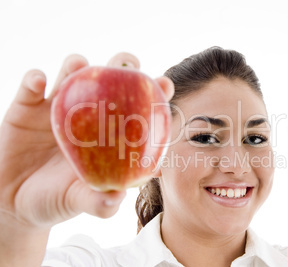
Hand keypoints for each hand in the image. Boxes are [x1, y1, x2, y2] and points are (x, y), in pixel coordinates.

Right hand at [0, 52, 173, 229]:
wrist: (15, 204)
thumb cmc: (56, 200)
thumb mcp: (79, 201)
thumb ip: (99, 203)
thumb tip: (118, 198)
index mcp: (106, 133)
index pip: (134, 107)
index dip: (151, 93)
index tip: (164, 84)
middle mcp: (86, 115)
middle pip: (107, 79)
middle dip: (121, 65)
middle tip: (127, 65)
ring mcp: (57, 109)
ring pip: (70, 74)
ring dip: (77, 65)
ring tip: (80, 65)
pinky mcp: (25, 109)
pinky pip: (30, 88)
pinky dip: (35, 79)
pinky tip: (40, 81)